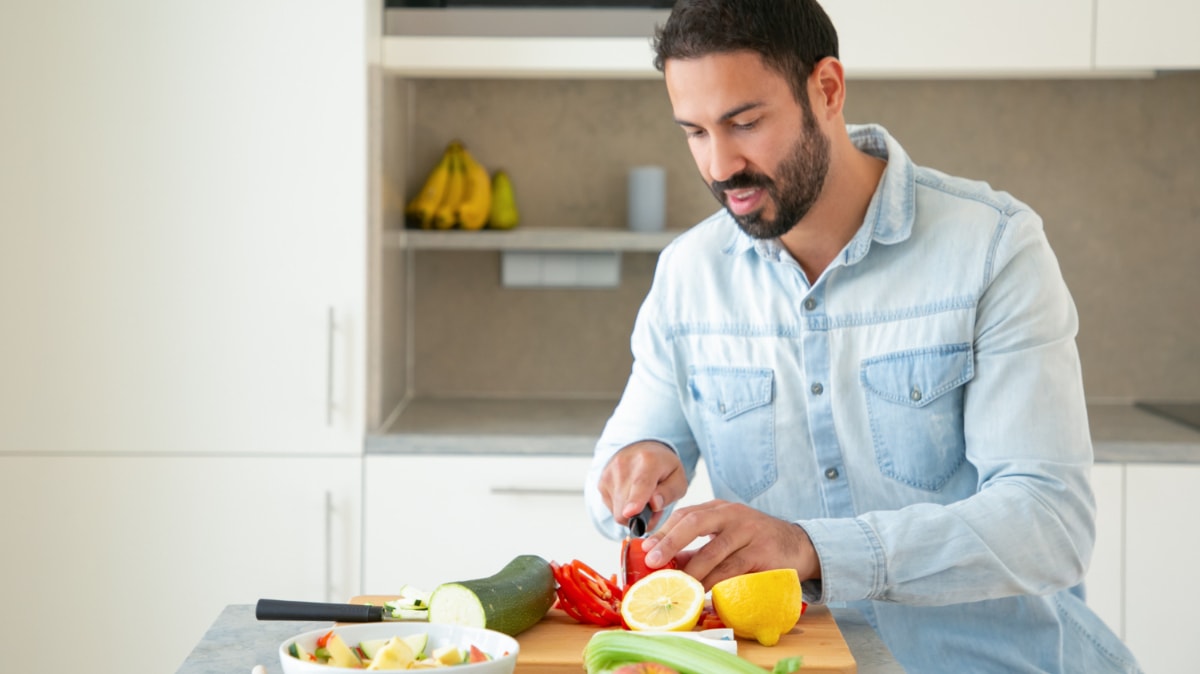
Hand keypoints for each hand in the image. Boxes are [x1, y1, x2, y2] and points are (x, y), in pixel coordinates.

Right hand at [598, 441, 688, 528]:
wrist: (642, 450)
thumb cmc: (663, 467)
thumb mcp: (678, 479)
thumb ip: (669, 493)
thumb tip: (654, 504)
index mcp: (648, 460)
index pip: (640, 483)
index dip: (636, 500)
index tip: (632, 512)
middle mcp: (623, 465)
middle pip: (626, 505)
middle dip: (641, 517)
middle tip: (654, 508)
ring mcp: (609, 474)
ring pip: (618, 511)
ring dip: (632, 514)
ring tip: (644, 500)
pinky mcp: (601, 483)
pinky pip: (612, 509)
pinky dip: (623, 508)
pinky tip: (632, 497)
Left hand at [641, 499, 820, 589]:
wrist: (799, 546)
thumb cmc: (756, 543)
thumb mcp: (726, 538)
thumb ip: (698, 550)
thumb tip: (667, 565)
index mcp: (719, 509)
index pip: (686, 514)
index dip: (664, 531)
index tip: (646, 548)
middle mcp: (732, 515)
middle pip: (695, 522)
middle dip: (671, 541)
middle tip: (653, 560)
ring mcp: (749, 532)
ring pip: (714, 551)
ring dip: (692, 570)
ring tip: (675, 584)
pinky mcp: (762, 552)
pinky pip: (733, 569)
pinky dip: (715, 582)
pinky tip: (703, 591)